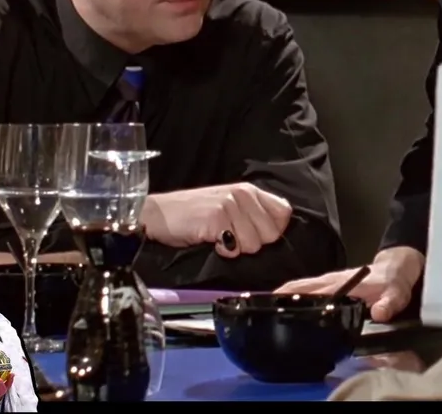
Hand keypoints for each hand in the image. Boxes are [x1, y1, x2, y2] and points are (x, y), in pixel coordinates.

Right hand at [141, 183, 292, 256]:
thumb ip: (253, 214)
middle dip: (253, 243)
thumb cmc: (193, 215)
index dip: (274, 230)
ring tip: (218, 237)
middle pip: (272, 233)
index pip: (284, 212)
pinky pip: (235, 248)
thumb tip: (275, 233)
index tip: (254, 234)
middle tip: (231, 237)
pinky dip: (222, 251)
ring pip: (254, 244)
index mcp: (249, 190)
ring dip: (236, 248)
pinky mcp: (217, 218)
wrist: (157, 214)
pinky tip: (209, 241)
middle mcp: (243, 193)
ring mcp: (230, 204)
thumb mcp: (228, 206)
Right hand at [274, 246, 424, 321]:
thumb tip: (380, 313)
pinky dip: (296, 303)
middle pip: (295, 290)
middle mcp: (329, 282)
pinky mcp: (333, 290)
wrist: (400, 267)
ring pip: (300, 292)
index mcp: (338, 282)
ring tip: (266, 320)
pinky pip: (308, 296)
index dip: (285, 295)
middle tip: (259, 317)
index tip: (267, 305)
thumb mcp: (397, 290)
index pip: (305, 288)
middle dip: (276, 300)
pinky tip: (291, 317)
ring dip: (284, 302)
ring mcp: (329, 286)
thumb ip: (390, 302)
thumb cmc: (395, 277)